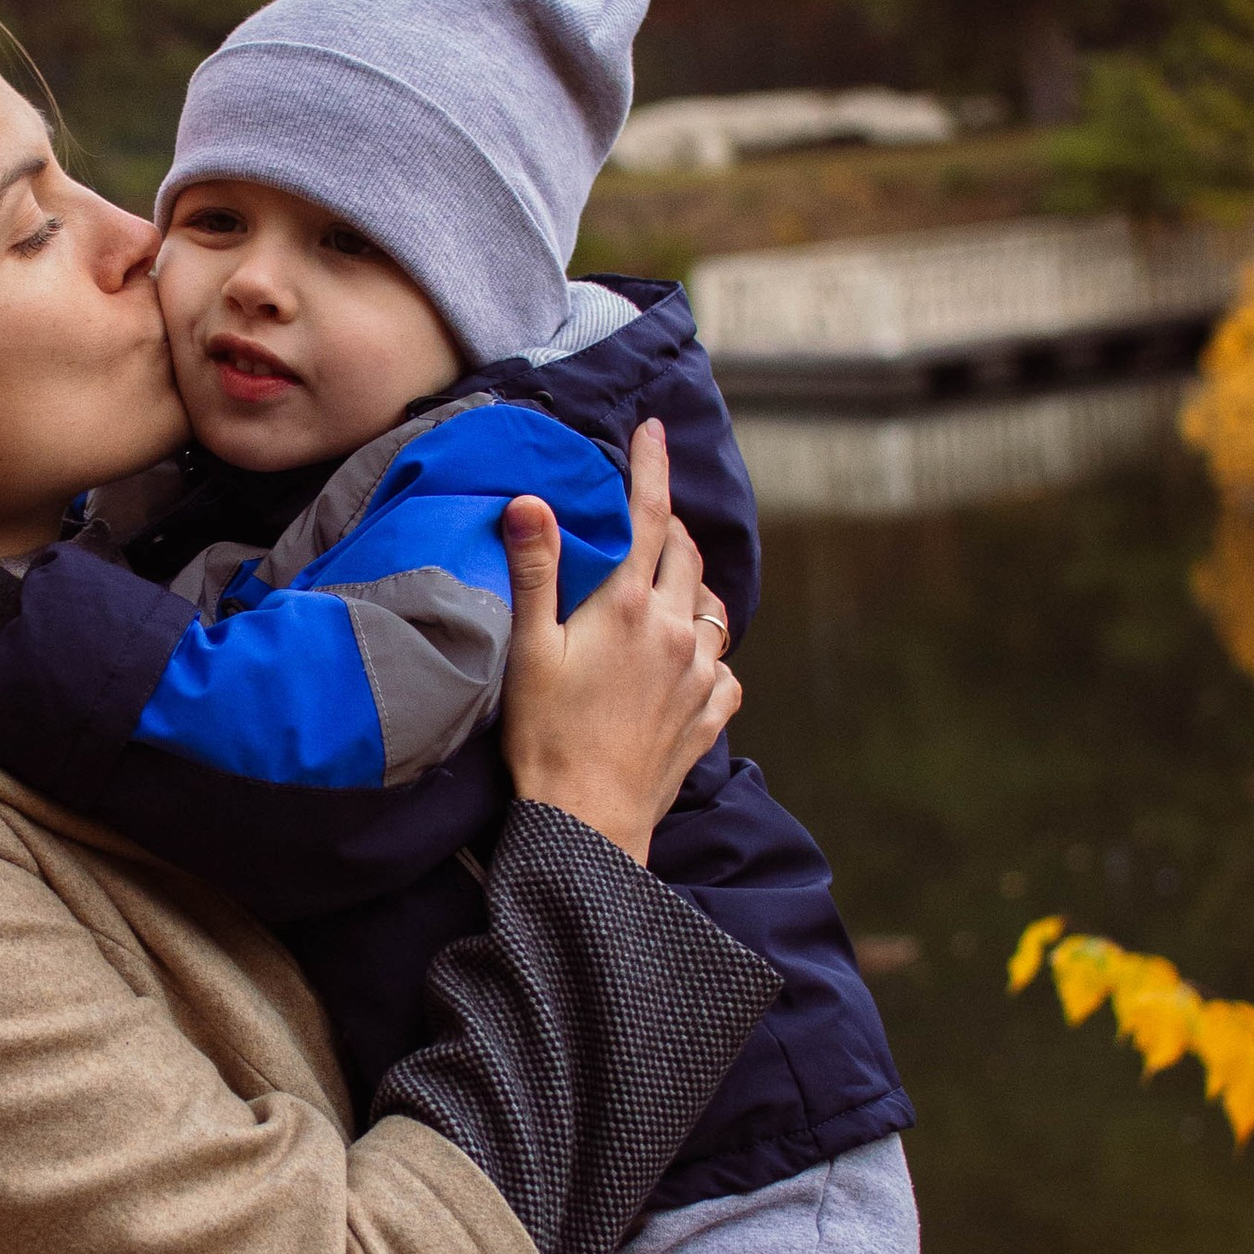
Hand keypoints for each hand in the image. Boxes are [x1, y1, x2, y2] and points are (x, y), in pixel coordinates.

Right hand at [499, 419, 738, 862]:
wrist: (589, 823)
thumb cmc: (546, 737)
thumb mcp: (529, 649)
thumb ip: (535, 570)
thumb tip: (532, 500)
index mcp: (630, 607)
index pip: (648, 516)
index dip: (651, 466)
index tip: (653, 429)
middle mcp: (677, 632)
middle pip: (686, 555)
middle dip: (669, 527)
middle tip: (647, 518)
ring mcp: (700, 675)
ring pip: (712, 609)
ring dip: (692, 588)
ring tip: (666, 590)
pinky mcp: (709, 715)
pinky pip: (723, 669)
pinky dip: (709, 654)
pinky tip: (688, 664)